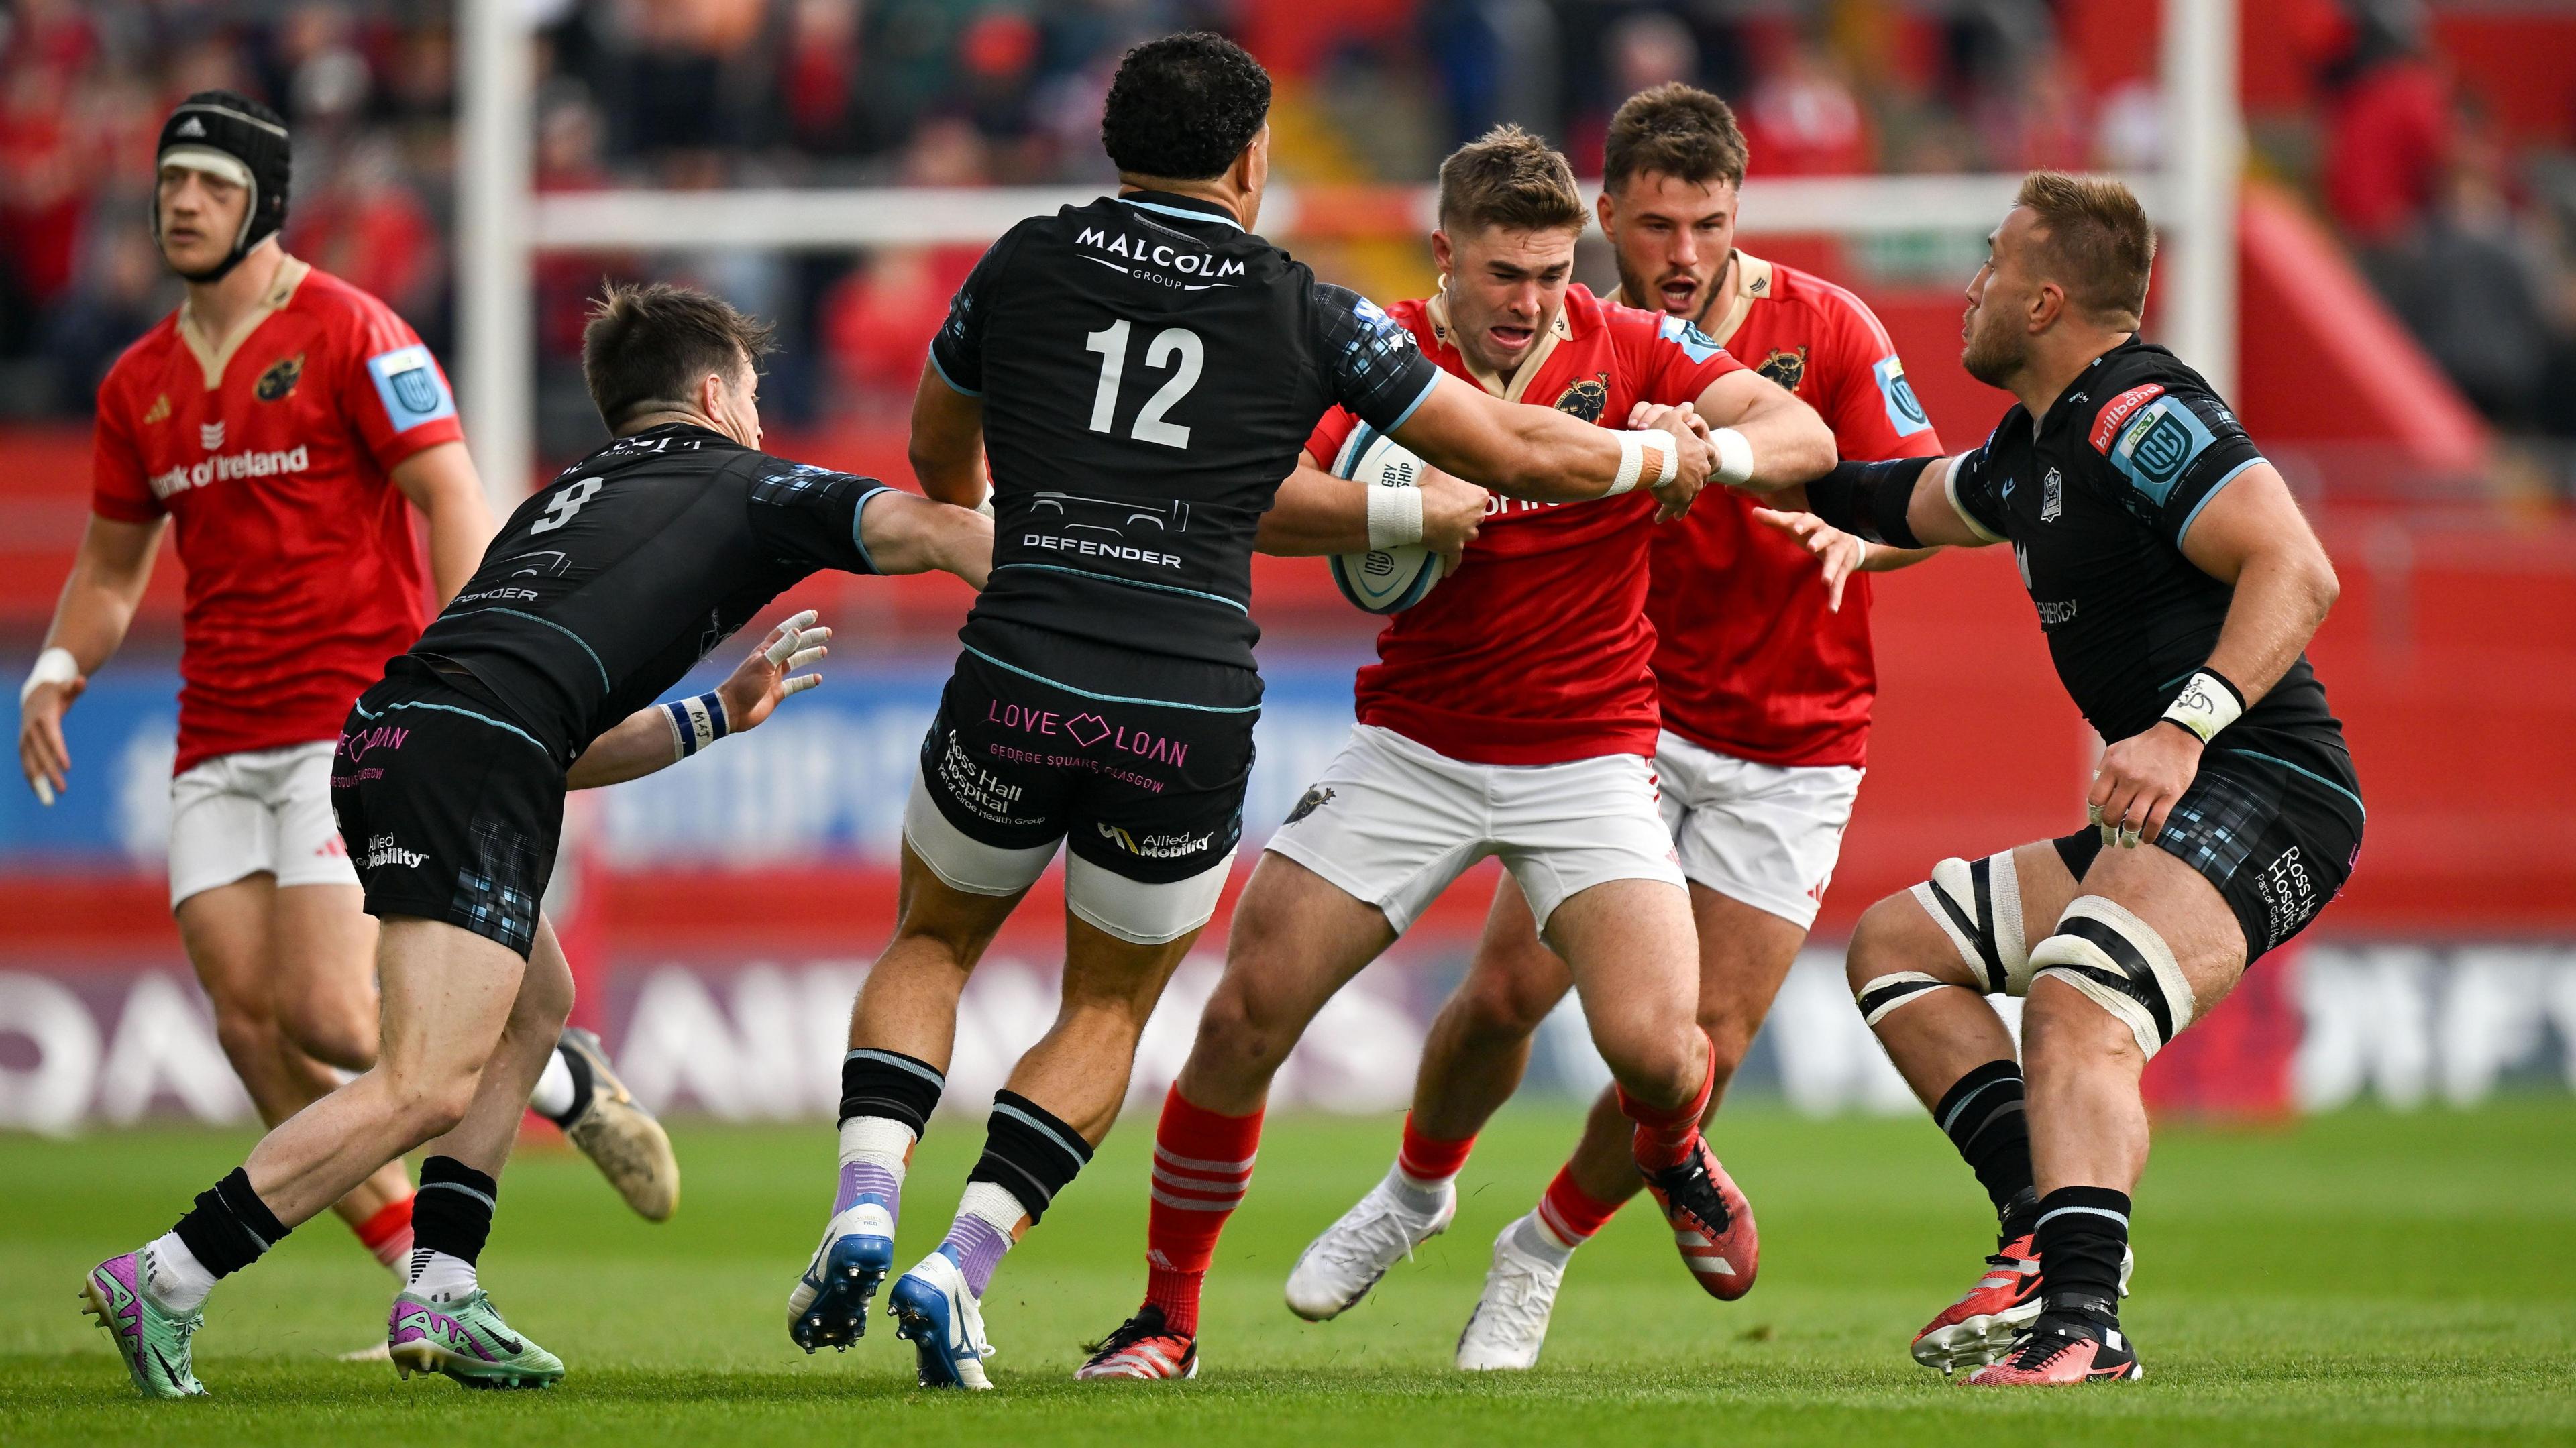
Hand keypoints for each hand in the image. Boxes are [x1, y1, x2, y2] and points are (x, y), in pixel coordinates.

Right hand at [18, 673, 82, 805]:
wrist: (34, 693)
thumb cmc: (57, 692)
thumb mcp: (65, 688)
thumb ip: (74, 687)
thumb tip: (81, 681)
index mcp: (45, 719)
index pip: (53, 738)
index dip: (59, 752)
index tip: (67, 768)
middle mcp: (32, 731)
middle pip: (41, 755)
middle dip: (51, 774)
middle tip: (64, 790)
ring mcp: (25, 739)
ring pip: (30, 764)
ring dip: (38, 783)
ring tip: (48, 802)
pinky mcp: (24, 746)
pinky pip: (27, 765)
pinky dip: (32, 779)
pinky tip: (41, 794)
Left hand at [717, 610, 829, 732]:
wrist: (732, 711)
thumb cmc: (744, 685)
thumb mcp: (764, 664)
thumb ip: (781, 648)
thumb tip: (797, 632)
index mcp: (766, 651)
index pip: (785, 631)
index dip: (799, 622)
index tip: (814, 614)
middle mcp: (771, 661)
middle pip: (795, 645)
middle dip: (811, 638)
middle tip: (828, 632)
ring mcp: (775, 676)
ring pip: (796, 662)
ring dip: (810, 656)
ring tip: (824, 651)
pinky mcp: (778, 692)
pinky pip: (796, 684)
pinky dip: (807, 681)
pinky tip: (818, 679)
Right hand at [1418, 465, 1487, 569]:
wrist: (1417, 511)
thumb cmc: (1430, 487)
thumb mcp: (1441, 468)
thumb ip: (1450, 465)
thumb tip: (1450, 457)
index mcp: (1479, 496)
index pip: (1480, 496)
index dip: (1468, 495)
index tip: (1457, 494)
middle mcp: (1477, 516)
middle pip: (1475, 516)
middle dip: (1466, 514)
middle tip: (1449, 508)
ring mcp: (1466, 534)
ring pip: (1468, 534)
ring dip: (1460, 532)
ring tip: (1446, 528)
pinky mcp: (1454, 548)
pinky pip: (1454, 558)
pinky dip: (1450, 564)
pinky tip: (1447, 572)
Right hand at [1628, 401, 1711, 520]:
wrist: (1654, 457)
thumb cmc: (1662, 437)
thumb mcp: (1672, 418)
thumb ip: (1681, 412)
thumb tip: (1687, 404)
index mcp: (1702, 451)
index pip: (1709, 456)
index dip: (1703, 459)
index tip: (1702, 465)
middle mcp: (1702, 470)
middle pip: (1701, 476)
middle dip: (1693, 480)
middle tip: (1685, 485)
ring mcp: (1694, 485)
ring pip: (1691, 493)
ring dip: (1683, 499)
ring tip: (1676, 507)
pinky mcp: (1683, 498)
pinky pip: (1680, 506)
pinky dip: (1675, 511)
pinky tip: (1670, 517)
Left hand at [1751, 507, 1867, 612]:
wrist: (1851, 543)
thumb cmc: (1814, 532)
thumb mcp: (1797, 526)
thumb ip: (1776, 520)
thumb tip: (1754, 512)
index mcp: (1818, 523)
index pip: (1811, 520)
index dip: (1803, 523)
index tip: (1795, 528)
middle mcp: (1832, 535)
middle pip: (1827, 536)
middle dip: (1820, 541)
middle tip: (1812, 546)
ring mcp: (1840, 552)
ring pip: (1836, 561)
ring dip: (1831, 570)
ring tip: (1826, 581)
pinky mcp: (1844, 569)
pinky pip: (1841, 582)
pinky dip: (1836, 595)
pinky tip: (1833, 609)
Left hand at [2088, 722, 2202, 846]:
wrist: (2177, 737)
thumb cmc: (2144, 745)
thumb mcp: (2116, 749)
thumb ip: (2102, 769)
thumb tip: (2096, 793)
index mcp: (2114, 768)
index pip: (2096, 799)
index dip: (2094, 814)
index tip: (2097, 821)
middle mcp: (2130, 779)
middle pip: (2112, 814)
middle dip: (2109, 829)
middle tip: (2110, 836)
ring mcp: (2151, 788)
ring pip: (2133, 821)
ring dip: (2128, 836)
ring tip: (2126, 841)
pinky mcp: (2169, 795)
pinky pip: (2156, 821)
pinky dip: (2149, 835)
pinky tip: (2146, 839)